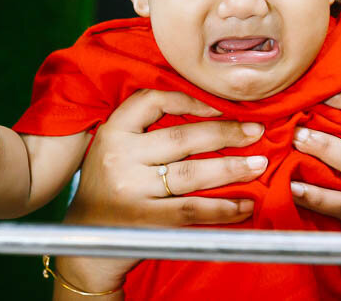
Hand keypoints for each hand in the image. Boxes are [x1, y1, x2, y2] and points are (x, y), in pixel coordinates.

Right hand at [55, 89, 267, 293]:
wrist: (83, 240)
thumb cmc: (108, 188)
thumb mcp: (113, 150)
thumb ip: (146, 132)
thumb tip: (211, 115)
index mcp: (112, 132)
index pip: (152, 100)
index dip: (190, 99)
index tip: (220, 106)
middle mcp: (119, 157)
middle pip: (183, 137)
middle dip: (226, 133)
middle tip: (255, 131)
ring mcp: (132, 189)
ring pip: (193, 173)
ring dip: (232, 168)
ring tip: (257, 165)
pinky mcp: (146, 220)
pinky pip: (193, 210)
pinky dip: (223, 208)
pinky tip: (244, 205)